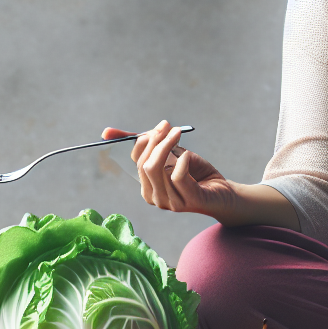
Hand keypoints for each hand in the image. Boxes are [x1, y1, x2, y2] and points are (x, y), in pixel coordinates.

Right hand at [104, 120, 238, 217]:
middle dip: (156, 141)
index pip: (137, 161)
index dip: (145, 141)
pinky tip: (189, 155)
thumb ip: (146, 142)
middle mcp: (154, 197)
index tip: (161, 126)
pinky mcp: (187, 201)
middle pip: (145, 165)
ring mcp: (169, 202)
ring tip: (178, 132)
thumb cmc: (195, 172)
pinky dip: (182, 161)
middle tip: (169, 126)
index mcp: (147, 186)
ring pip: (158, 169)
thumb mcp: (171, 152)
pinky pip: (176, 177)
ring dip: (169, 145)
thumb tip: (106, 132)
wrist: (221, 190)